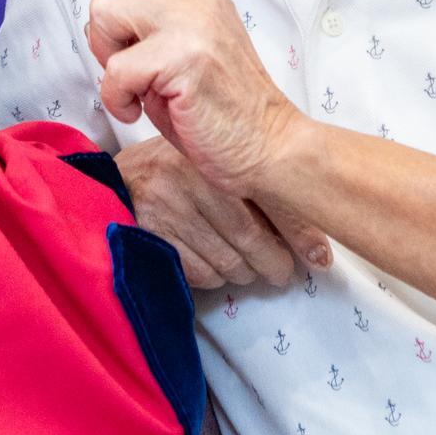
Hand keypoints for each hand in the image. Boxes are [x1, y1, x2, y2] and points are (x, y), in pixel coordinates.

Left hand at [7, 0, 306, 197]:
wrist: (270, 149)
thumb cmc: (211, 111)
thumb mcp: (171, 54)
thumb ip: (139, 27)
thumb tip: (97, 13)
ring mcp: (190, 20)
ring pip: (102, 15)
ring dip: (108, 60)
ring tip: (140, 91)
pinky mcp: (185, 55)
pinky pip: (114, 71)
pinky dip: (119, 99)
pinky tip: (146, 111)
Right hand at [117, 137, 321, 288]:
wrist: (118, 180)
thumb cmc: (178, 170)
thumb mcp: (218, 165)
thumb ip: (259, 188)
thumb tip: (316, 245)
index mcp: (212, 157)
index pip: (268, 201)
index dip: (298, 234)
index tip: (318, 258)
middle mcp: (188, 180)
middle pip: (249, 239)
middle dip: (272, 262)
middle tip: (280, 270)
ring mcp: (166, 210)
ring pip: (227, 263)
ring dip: (244, 272)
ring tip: (246, 265)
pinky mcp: (152, 238)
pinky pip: (200, 274)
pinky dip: (214, 277)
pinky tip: (215, 264)